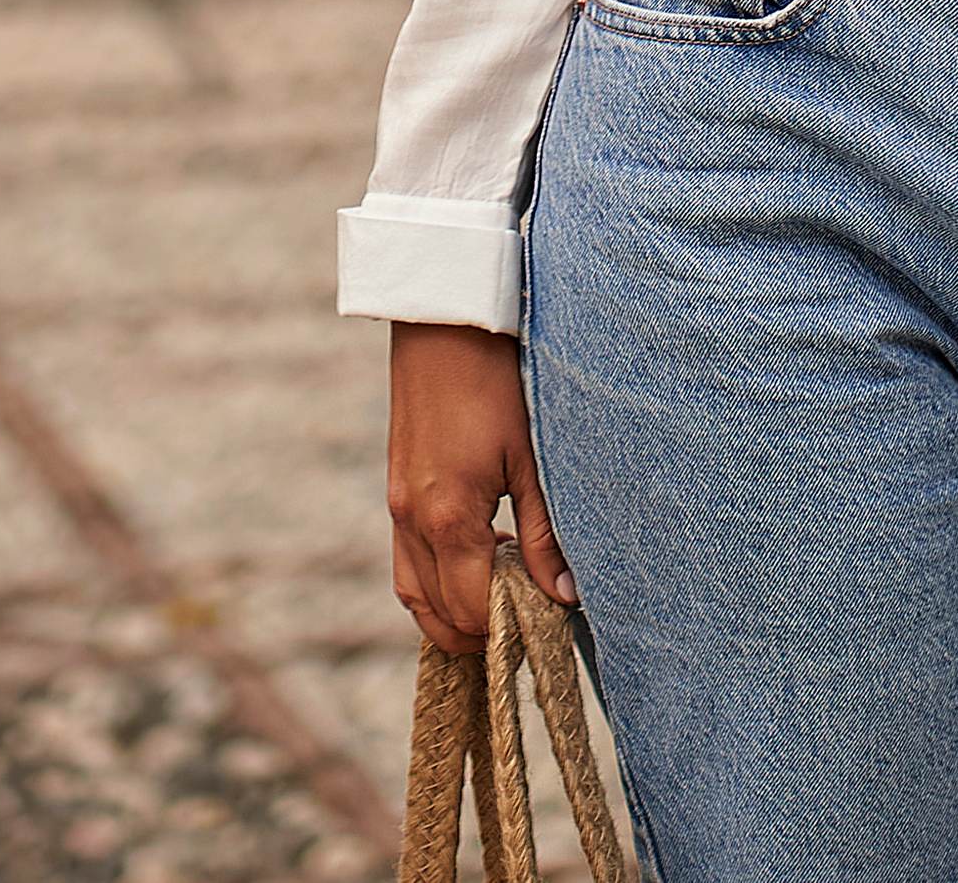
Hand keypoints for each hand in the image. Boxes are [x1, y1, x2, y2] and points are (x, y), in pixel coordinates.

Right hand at [387, 321, 576, 655]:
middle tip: (523, 629)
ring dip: (449, 613)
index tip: (544, 628)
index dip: (506, 632)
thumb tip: (562, 596)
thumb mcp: (530, 458)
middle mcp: (413, 521)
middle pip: (438, 614)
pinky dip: (432, 583)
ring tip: (498, 607)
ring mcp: (398, 506)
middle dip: (478, 634)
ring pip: (413, 594)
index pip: (471, 610)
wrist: (445, 323)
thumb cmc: (495, 382)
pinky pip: (404, 561)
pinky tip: (473, 562)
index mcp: (449, 518)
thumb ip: (542, 532)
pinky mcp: (395, 490)